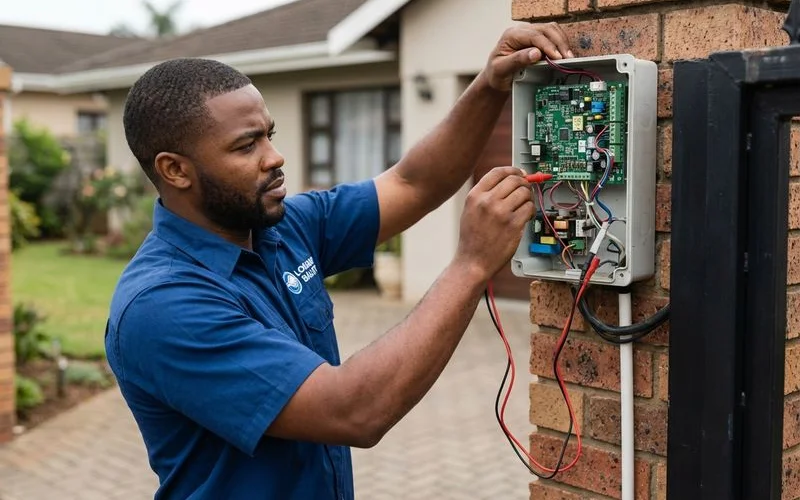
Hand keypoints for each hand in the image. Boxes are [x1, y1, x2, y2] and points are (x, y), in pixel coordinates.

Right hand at [455, 167, 534, 281]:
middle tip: (525, 191)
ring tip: (525, 207)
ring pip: (524, 192)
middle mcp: (487, 201)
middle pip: (514, 179)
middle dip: (524, 184)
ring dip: (528, 198)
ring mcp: (501, 213)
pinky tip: (526, 217)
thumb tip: (508, 180)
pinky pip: (529, 208)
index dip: (513, 170)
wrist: (472, 262)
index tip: (520, 173)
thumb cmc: (472, 239)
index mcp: (475, 196)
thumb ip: (485, 194)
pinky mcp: (513, 224)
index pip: (498, 172)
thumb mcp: (470, 210)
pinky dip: (531, 211)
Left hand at [484, 23, 573, 91]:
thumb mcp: (502, 69)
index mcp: (511, 35)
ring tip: (568, 57)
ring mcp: (530, 33)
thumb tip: (535, 53)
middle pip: (546, 29)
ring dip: (562, 42)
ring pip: (552, 30)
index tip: (557, 57)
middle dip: (559, 43)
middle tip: (566, 58)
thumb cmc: (496, 73)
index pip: (534, 36)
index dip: (548, 46)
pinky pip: (552, 36)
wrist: (496, 77)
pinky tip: (563, 55)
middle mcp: (521, 30)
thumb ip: (517, 60)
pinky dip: (560, 44)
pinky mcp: (537, 38)